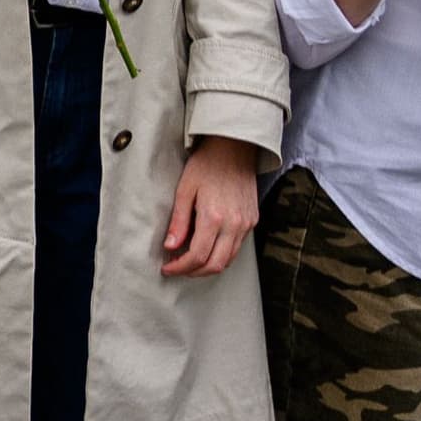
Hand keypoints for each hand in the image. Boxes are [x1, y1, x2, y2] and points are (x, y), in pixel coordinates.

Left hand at [162, 134, 261, 278]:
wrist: (235, 148)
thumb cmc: (206, 164)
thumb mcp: (184, 189)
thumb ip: (178, 221)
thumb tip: (170, 246)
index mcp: (214, 216)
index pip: (198, 256)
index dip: (180, 267)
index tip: (167, 268)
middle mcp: (234, 224)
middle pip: (215, 264)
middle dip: (193, 272)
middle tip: (176, 269)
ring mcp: (246, 224)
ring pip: (228, 260)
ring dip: (208, 267)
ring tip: (189, 262)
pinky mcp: (252, 220)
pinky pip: (237, 248)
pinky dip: (221, 255)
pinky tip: (206, 249)